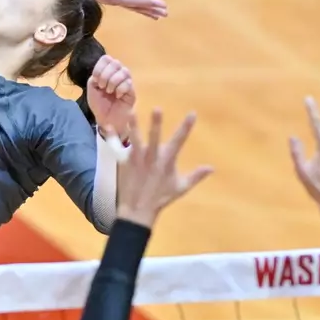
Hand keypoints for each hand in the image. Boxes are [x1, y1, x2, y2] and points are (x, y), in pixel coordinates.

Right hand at [69, 0, 167, 19]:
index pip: (135, 1)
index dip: (149, 4)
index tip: (163, 7)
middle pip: (136, 5)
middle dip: (151, 9)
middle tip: (166, 12)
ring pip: (132, 6)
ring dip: (144, 9)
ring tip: (158, 14)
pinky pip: (125, 2)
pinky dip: (135, 5)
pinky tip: (138, 6)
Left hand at [86, 55, 135, 137]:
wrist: (107, 120)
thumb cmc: (100, 105)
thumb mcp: (92, 90)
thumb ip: (95, 78)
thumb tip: (101, 73)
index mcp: (107, 72)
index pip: (106, 59)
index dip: (100, 67)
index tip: (95, 79)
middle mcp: (117, 74)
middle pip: (116, 62)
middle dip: (106, 74)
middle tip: (102, 86)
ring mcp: (126, 82)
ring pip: (124, 71)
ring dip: (113, 81)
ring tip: (109, 92)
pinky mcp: (132, 91)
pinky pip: (128, 83)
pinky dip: (120, 89)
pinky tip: (118, 96)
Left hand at [115, 110, 212, 227]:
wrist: (138, 210)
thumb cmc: (161, 198)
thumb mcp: (181, 188)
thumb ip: (196, 176)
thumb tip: (212, 167)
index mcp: (167, 162)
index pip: (179, 141)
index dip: (186, 127)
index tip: (192, 113)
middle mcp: (152, 158)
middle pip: (154, 138)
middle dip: (156, 124)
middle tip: (157, 109)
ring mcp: (137, 160)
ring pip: (135, 140)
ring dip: (133, 126)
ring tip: (131, 112)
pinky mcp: (125, 163)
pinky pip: (117, 148)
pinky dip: (112, 138)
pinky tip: (107, 126)